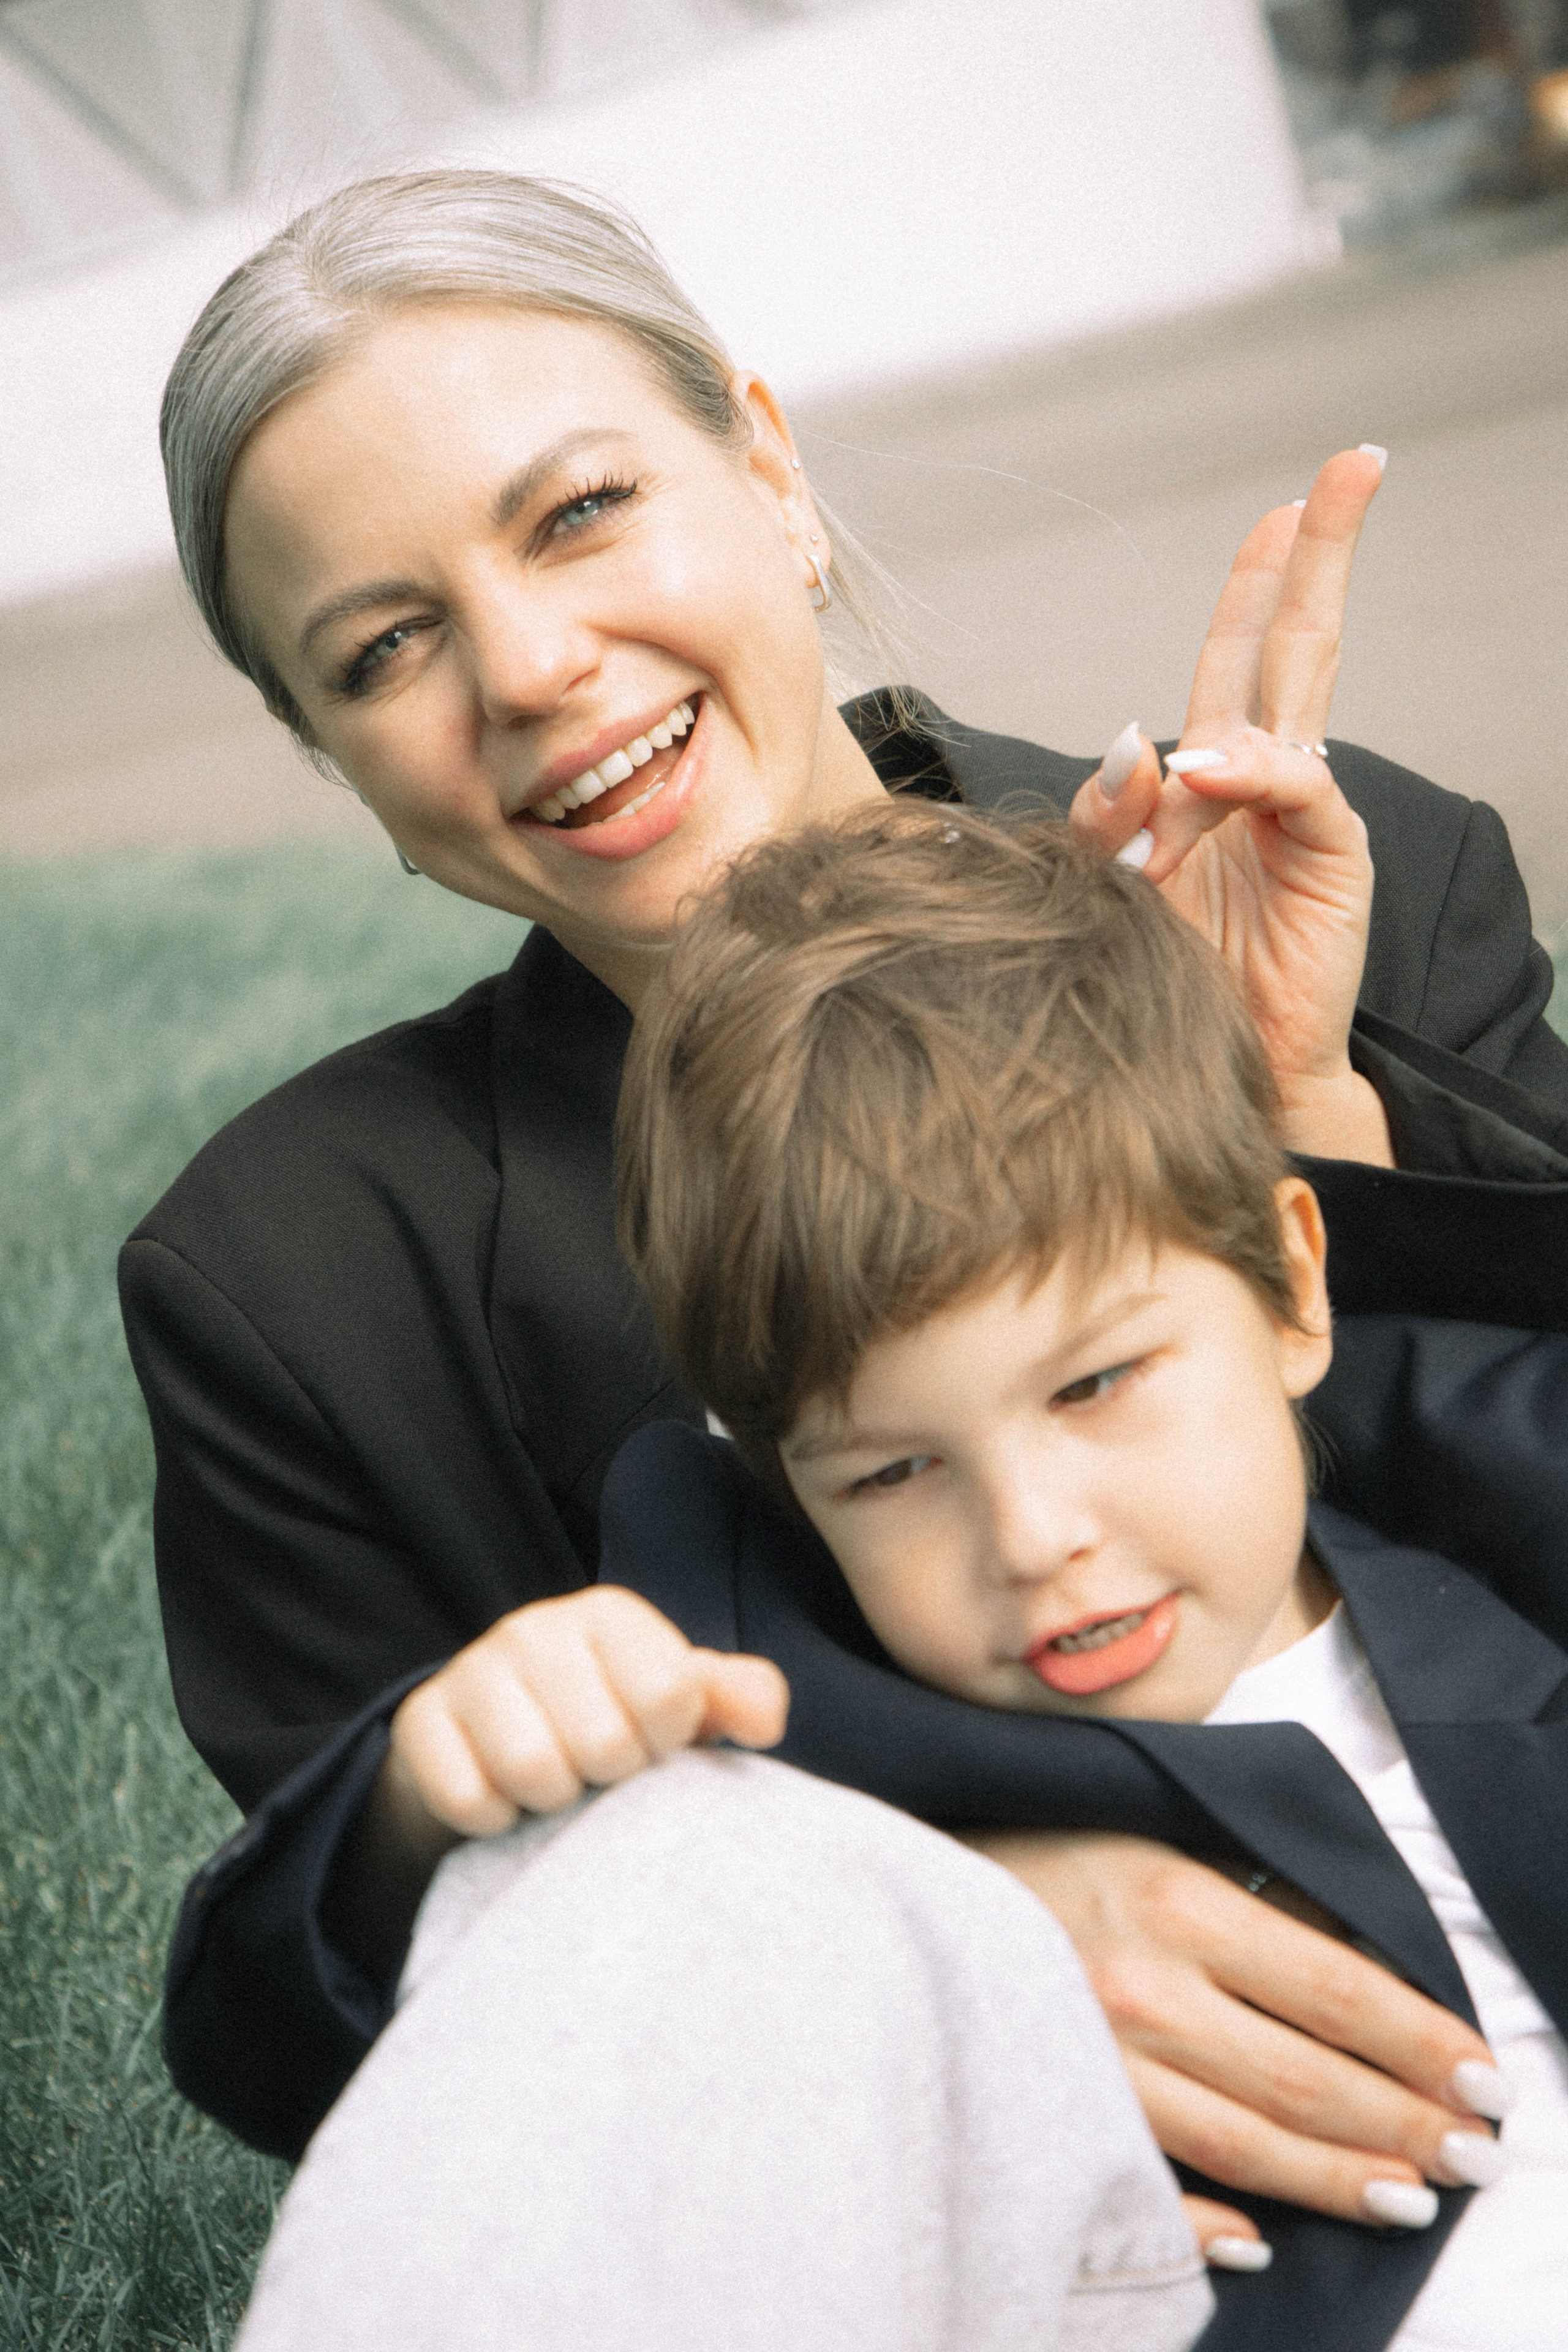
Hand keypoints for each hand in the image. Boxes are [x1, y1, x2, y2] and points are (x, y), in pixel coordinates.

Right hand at [389, 1585, 789, 1835]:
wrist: (490, 1745)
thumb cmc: (607, 1718)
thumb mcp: (678, 1703)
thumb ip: (737, 1699)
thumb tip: (767, 1720)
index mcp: (611, 1615)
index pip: (670, 1696)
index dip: (668, 1741)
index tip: (653, 1744)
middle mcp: (536, 1627)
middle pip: (604, 1743)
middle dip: (608, 1777)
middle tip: (597, 1771)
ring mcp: (472, 1670)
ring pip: (533, 1769)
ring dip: (551, 1800)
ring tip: (556, 1784)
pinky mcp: (420, 1721)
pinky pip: (468, 1798)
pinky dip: (493, 1818)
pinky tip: (503, 1798)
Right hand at [964, 1830, 1507, 2255]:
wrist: (903, 1888)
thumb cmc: (1043, 1851)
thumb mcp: (1153, 1843)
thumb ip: (1252, 1898)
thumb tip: (1362, 1960)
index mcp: (1175, 1900)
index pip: (1336, 1985)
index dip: (1420, 2040)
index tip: (1483, 2077)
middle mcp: (1141, 1984)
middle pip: (1305, 2077)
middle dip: (1406, 2121)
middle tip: (1478, 2154)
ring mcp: (1094, 2056)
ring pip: (1247, 2142)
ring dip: (1340, 2177)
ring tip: (1411, 2195)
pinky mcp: (1053, 2109)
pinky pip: (1152, 2184)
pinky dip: (1213, 2222)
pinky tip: (1268, 2238)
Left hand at [1070, 449, 1393, 1164]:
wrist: (1226, 1072)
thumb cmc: (1166, 981)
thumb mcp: (1111, 885)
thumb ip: (1109, 815)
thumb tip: (1134, 739)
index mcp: (1213, 778)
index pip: (1236, 659)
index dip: (1255, 583)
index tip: (1275, 511)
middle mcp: (1263, 782)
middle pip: (1292, 643)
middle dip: (1317, 552)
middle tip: (1351, 469)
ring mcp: (1302, 815)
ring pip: (1302, 690)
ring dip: (1289, 605)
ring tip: (1286, 529)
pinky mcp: (1332, 858)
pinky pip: (1298, 789)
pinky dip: (1254, 770)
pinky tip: (1214, 769)